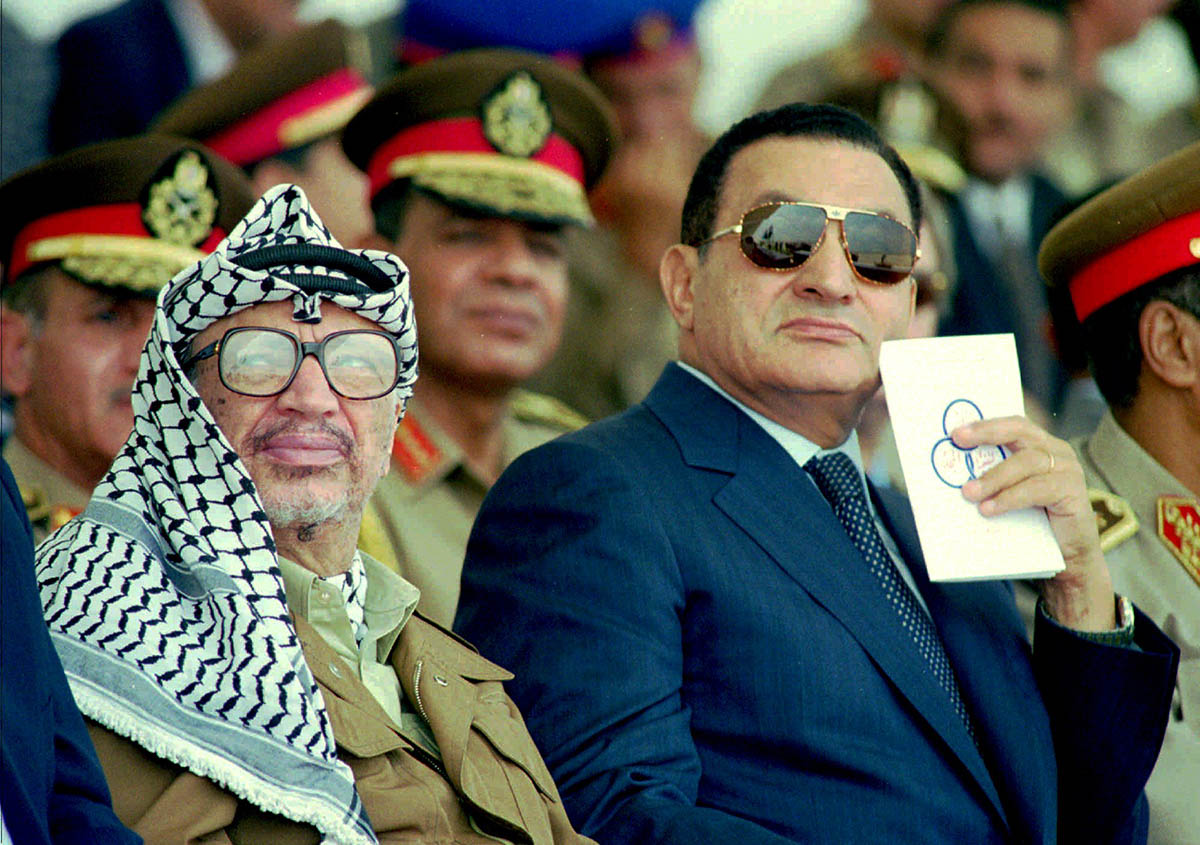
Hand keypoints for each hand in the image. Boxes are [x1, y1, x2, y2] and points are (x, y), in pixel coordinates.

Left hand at [952, 416, 1116, 631]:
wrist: (1068, 560)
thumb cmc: (1032, 525)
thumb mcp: (1006, 496)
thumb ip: (989, 481)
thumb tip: (946, 479)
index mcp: (1039, 447)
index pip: (1011, 425)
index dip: (984, 425)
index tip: (955, 432)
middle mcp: (1057, 452)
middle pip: (1020, 432)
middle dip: (986, 434)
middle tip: (958, 441)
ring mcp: (1068, 471)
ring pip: (1026, 462)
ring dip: (993, 477)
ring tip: (968, 493)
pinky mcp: (1074, 493)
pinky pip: (1037, 489)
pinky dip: (1010, 497)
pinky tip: (990, 508)